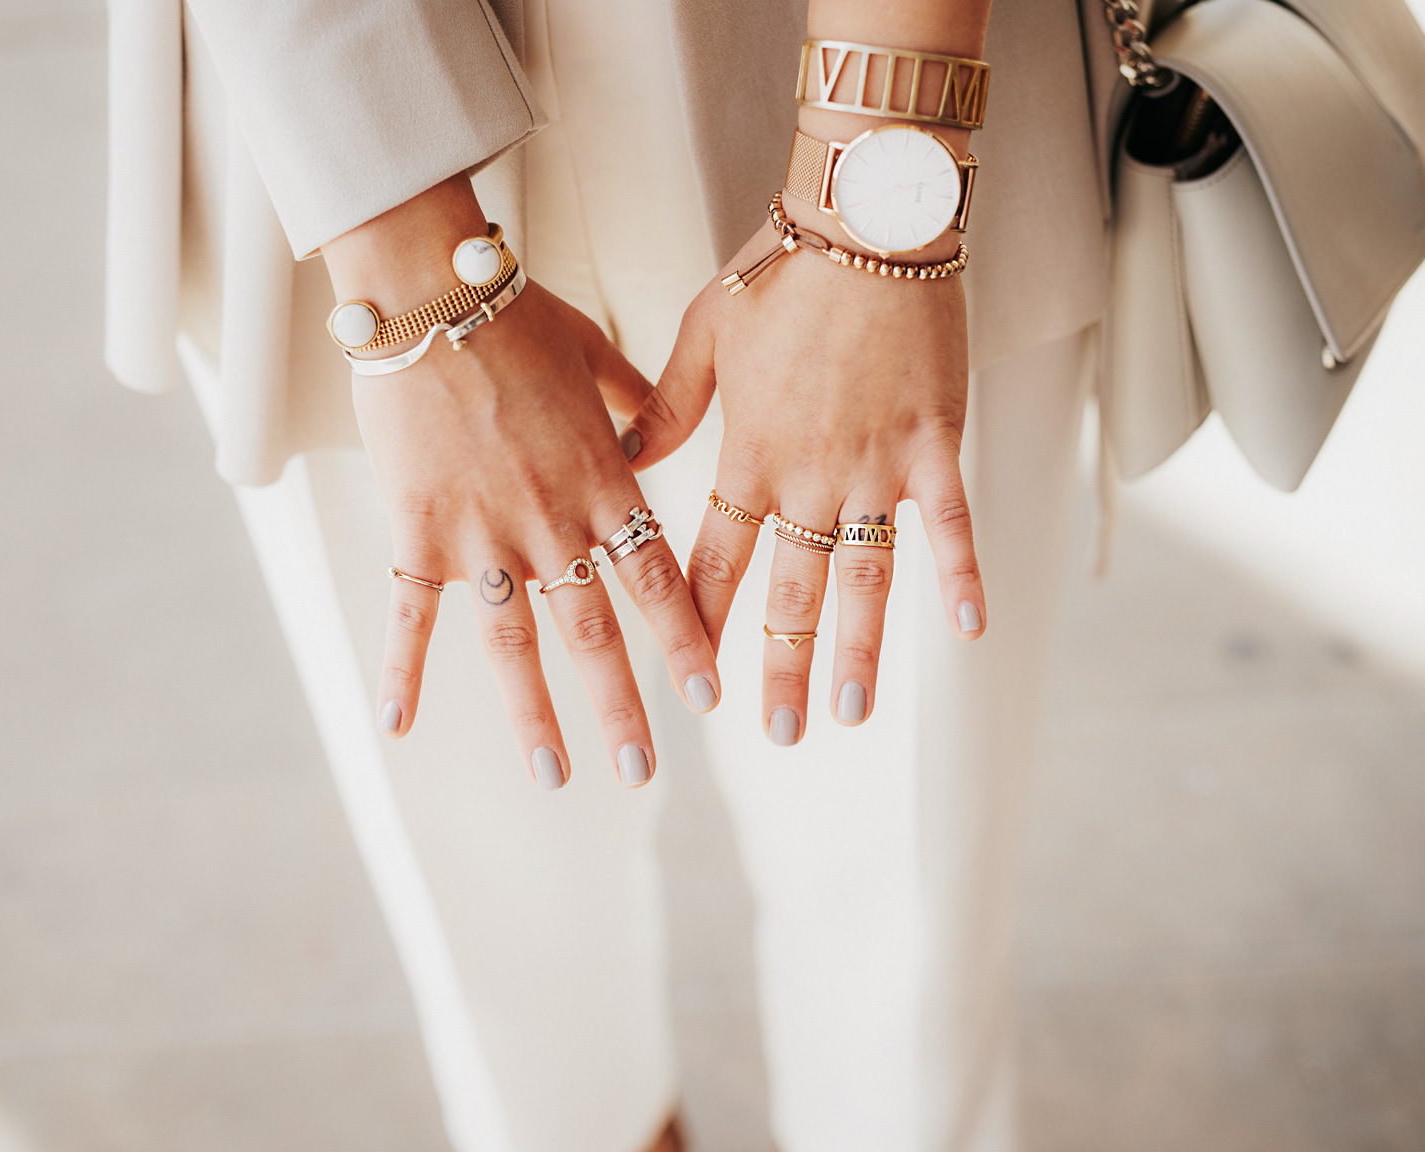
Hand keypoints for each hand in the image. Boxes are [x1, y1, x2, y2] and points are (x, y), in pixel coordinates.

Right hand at [324, 180, 720, 789]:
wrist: (431, 291)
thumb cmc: (516, 314)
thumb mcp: (597, 356)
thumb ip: (640, 402)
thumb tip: (662, 430)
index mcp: (603, 482)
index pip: (657, 580)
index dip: (684, 642)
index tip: (708, 696)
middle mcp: (551, 521)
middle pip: (594, 632)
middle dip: (623, 707)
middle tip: (644, 772)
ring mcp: (483, 532)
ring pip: (515, 643)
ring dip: (536, 715)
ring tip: (556, 776)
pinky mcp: (418, 528)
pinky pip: (410, 612)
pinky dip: (402, 669)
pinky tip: (397, 724)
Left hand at [621, 222, 984, 745]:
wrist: (864, 218)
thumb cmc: (779, 270)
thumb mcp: (701, 333)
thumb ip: (664, 409)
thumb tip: (624, 461)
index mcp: (746, 453)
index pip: (715, 561)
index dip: (702, 625)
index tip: (693, 683)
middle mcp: (806, 475)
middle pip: (788, 592)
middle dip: (778, 668)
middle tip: (777, 734)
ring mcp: (874, 465)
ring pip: (863, 577)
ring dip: (858, 649)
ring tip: (852, 714)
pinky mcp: (934, 442)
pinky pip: (950, 522)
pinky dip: (960, 576)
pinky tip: (967, 633)